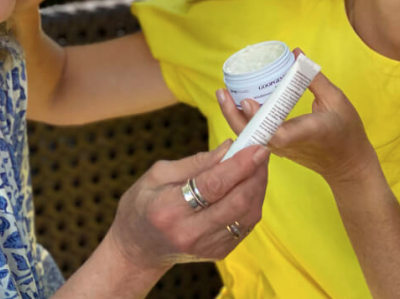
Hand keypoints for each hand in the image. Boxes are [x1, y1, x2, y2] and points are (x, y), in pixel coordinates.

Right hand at [106, 140, 269, 271]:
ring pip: (247, 215)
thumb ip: (196, 162)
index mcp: (168, 209)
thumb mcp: (158, 175)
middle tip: (261, 151)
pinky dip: (252, 202)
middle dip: (255, 173)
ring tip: (257, 165)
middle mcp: (189, 232)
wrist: (137, 250)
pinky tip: (249, 185)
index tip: (256, 146)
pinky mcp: (218, 253)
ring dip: (258, 187)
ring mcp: (206, 247)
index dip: (240, 164)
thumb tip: (230, 147)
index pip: (213, 185)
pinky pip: (246, 225)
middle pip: (237, 202)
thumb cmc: (143, 205)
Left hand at [217, 49, 379, 186]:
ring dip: (235, 117)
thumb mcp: (337, 100)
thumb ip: (314, 78)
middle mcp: (289, 144)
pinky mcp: (278, 149)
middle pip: (254, 135)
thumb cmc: (347, 131)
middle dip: (233, 115)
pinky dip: (244, 121)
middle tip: (222, 91)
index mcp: (307, 132)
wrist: (348, 165)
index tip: (246, 102)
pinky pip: (256, 136)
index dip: (259, 118)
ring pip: (251, 137)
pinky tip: (237, 104)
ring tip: (223, 95)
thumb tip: (296, 54)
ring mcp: (281, 149)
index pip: (277, 133)